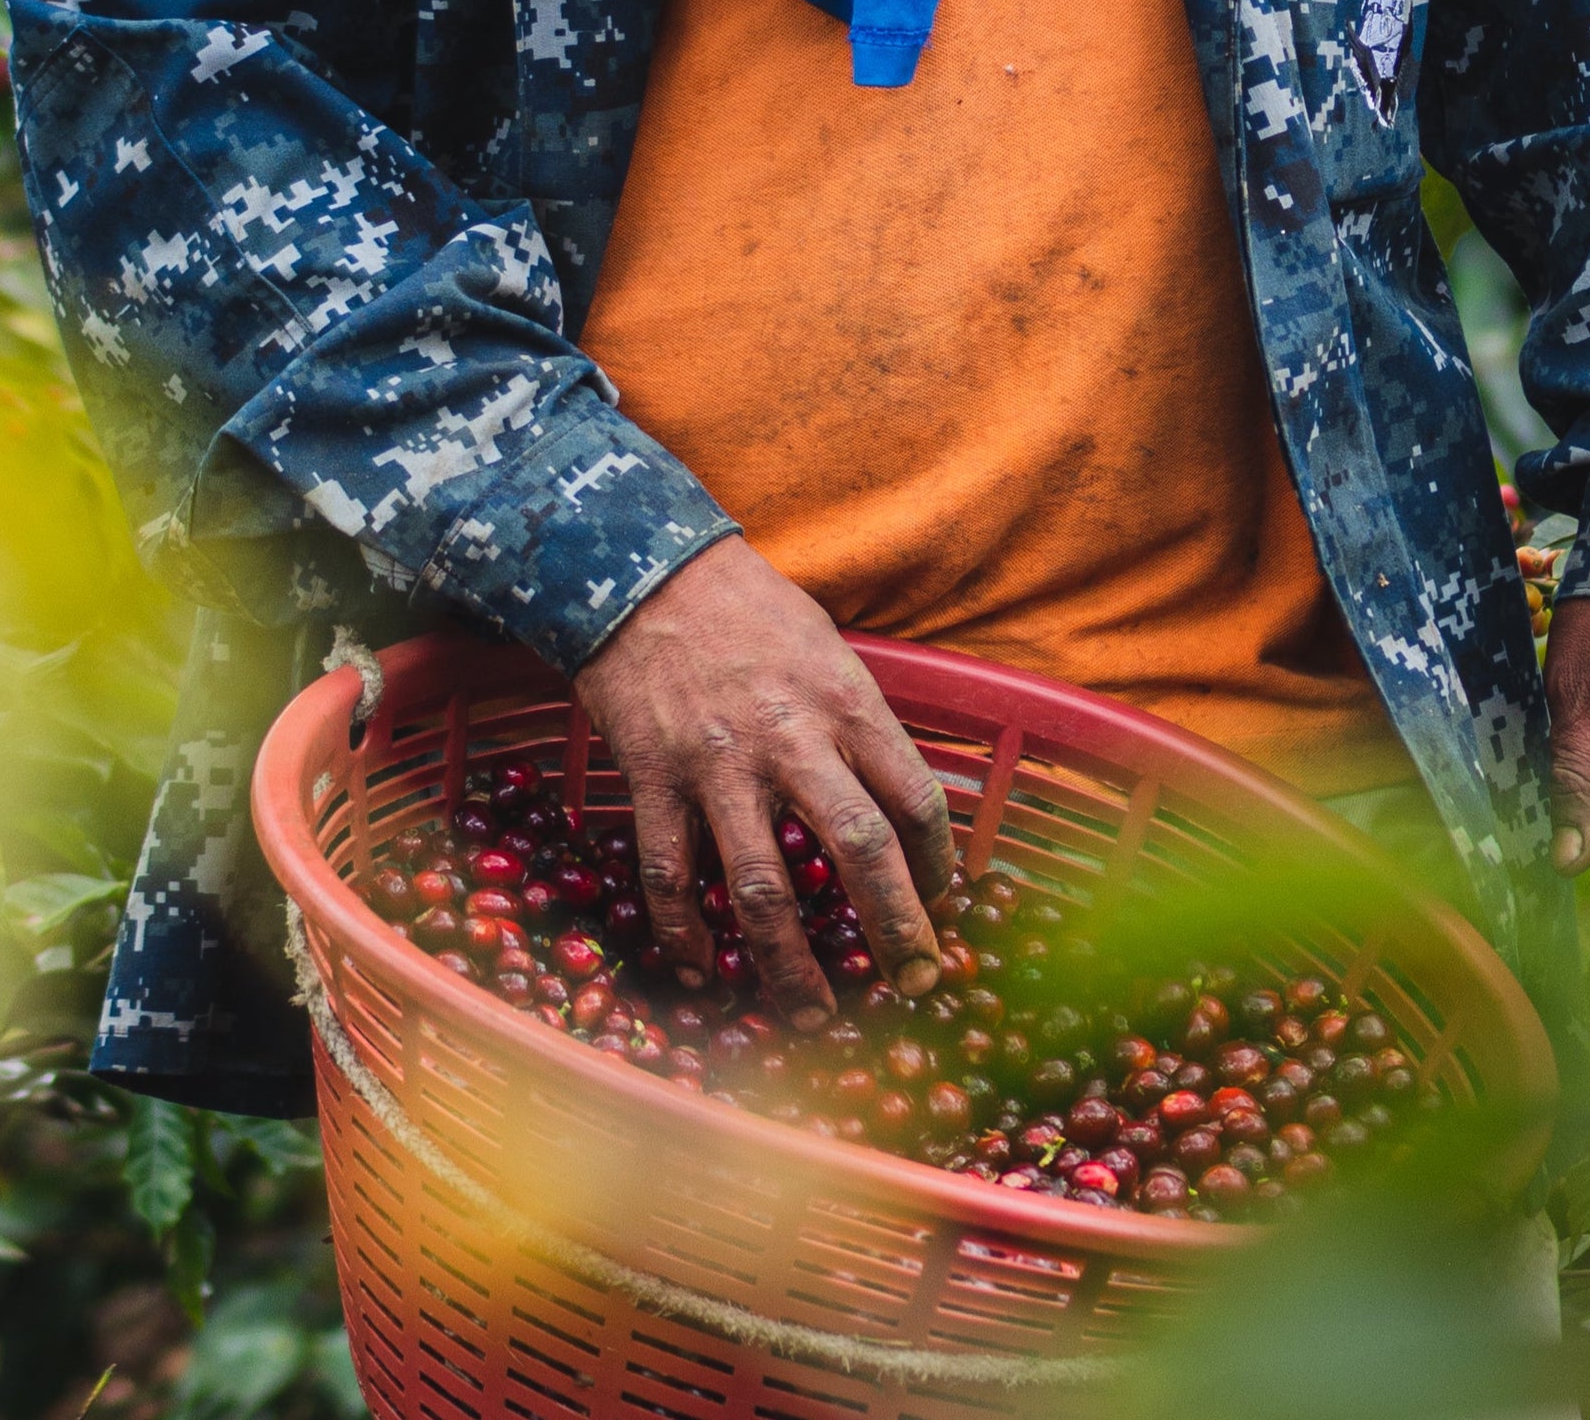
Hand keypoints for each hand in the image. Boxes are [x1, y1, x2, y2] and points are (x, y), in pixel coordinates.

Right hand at [572, 537, 955, 1024]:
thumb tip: (898, 801)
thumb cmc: (752, 610)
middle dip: (895, 932)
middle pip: (860, 852)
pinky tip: (700, 970)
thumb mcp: (831, 650)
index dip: (938, 868)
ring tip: (811, 1017)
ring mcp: (718, 766)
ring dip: (790, 967)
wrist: (647, 572)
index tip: (942, 907)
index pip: (916, 801)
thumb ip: (862, 725)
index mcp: (847, 704)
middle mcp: (791, 741)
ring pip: (763, 890)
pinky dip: (685, 933)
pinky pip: (670, 876)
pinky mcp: (655, 780)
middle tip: (915, 987)